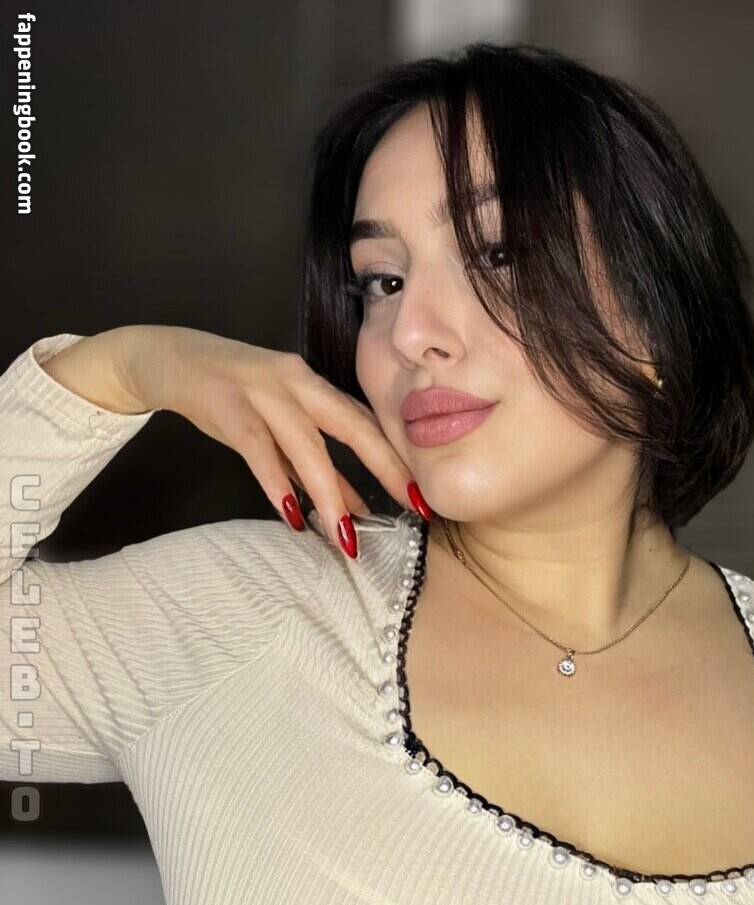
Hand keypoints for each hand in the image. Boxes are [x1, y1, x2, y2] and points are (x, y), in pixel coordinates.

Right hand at [117, 324, 424, 551]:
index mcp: (315, 387)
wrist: (168, 359)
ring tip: (345, 535)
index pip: (368, 424)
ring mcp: (263, 392)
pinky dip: (277, 484)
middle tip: (412, 509)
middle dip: (386, 469)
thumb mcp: (280, 429)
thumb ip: (317, 468)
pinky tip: (292, 514)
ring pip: (307, 445)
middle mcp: (297, 383)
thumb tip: (358, 509)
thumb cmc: (232, 397)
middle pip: (354, 427)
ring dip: (330, 492)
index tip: (424, 497)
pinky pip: (259, 449)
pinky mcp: (228, 406)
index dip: (398, 460)